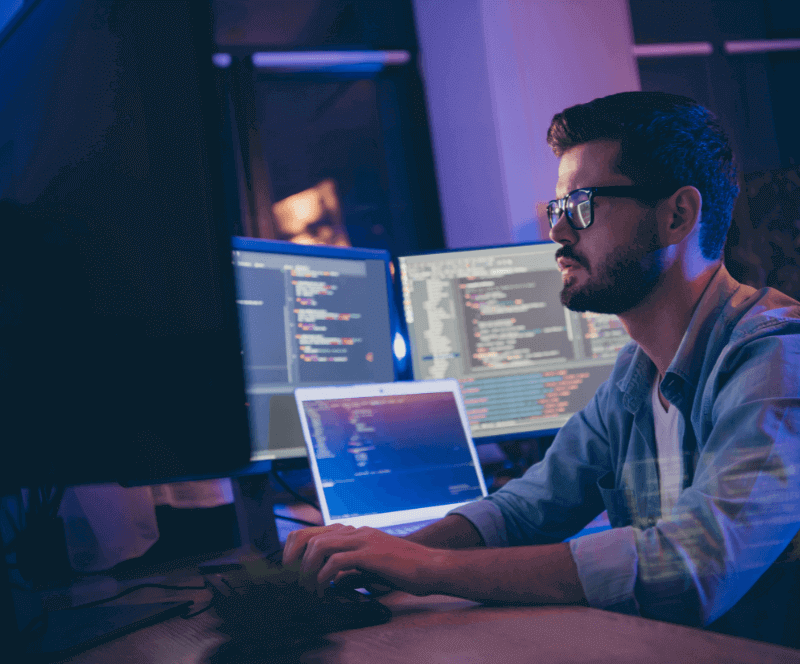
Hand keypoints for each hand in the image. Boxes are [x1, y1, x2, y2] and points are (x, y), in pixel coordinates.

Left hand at [283, 524, 441, 596]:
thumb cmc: (406, 571)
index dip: (298, 551)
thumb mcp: (372, 569)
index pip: (315, 533)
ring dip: (308, 569)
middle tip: (293, 582)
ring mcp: (363, 540)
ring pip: (320, 546)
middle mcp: (357, 532)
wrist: (431, 567)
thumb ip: (352, 572)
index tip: (293, 572)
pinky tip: (325, 589)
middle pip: (311, 536)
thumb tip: (334, 581)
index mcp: (356, 533)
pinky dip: (325, 576)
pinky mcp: (370, 554)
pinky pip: (337, 561)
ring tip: (308, 587)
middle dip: (295, 560)